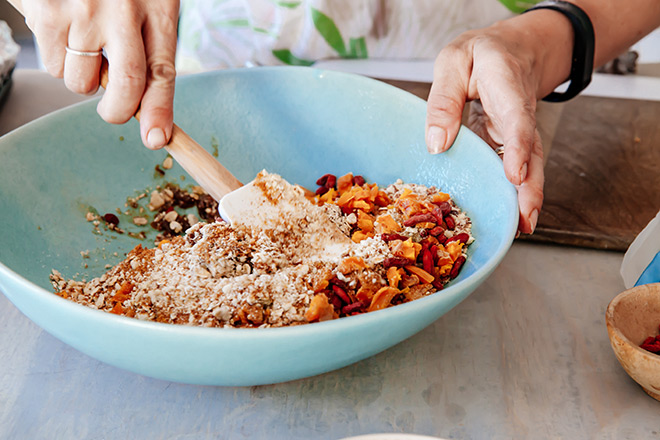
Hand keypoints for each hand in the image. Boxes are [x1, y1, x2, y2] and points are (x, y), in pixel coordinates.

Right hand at [22, 0, 178, 149]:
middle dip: (118, 111)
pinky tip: (63, 27)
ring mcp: (82, 12)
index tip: (156, 139)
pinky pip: (53, 64)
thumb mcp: (145, 0)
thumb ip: (146, 44)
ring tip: (83, 42)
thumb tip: (143, 107)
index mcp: (156, 7)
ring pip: (80, 81)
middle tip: (113, 112)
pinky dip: (58, 57)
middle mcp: (122, 9)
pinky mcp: (47, 12)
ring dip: (81, 76)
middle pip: (126, 85)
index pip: (162, 70)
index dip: (160, 111)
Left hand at [425, 22, 547, 234]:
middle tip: (526, 218)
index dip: (518, 148)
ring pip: (529, 165)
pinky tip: (513, 217)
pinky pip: (517, 168)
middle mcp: (519, 112)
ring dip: (528, 197)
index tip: (515, 175)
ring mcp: (519, 130)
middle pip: (531, 151)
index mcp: (506, 85)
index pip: (516, 120)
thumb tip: (436, 145)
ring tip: (523, 227)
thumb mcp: (453, 63)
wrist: (510, 49)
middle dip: (530, 186)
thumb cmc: (478, 55)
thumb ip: (444, 100)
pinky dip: (517, 193)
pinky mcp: (512, 143)